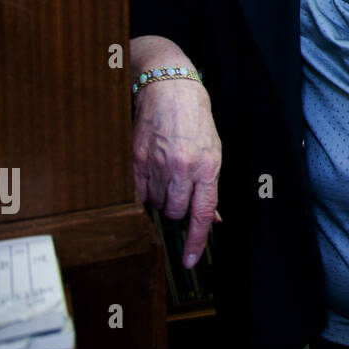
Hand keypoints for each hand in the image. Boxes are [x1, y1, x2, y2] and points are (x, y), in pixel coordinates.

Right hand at [132, 72, 221, 268]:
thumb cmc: (195, 118)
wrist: (169, 87)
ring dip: (159, 195)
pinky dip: (142, 189)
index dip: (195, 241)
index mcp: (206, 167)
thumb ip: (210, 186)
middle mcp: (181, 169)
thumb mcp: (213, 150)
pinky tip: (149, 171)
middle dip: (177, 207)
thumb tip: (212, 218)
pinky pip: (136, 192)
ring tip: (165, 169)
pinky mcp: (135, 159)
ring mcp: (156, 165)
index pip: (202, 214)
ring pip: (154, 203)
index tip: (189, 261)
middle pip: (175, 212)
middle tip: (178, 185)